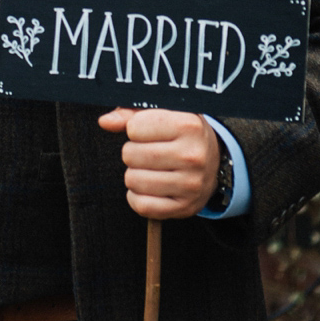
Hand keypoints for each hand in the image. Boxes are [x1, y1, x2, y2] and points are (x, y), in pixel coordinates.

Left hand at [97, 107, 219, 218]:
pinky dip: (137, 197)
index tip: (147, 132)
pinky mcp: (185, 207)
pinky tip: (148, 187)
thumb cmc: (180, 132)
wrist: (214, 159)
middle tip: (147, 151)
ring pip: (133, 180)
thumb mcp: (162, 113)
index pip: (134, 128)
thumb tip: (105, 122)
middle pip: (131, 155)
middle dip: (131, 152)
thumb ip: (130, 114)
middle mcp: (193, 156)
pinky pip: (142, 206)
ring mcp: (191, 184)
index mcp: (188, 126)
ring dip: (133, 174)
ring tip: (149, 168)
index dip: (134, 129)